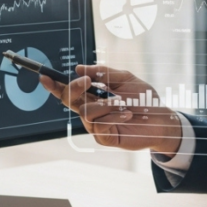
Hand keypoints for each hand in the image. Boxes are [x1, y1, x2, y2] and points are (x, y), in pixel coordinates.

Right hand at [40, 65, 182, 154]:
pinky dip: (114, 117)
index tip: (44, 76)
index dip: (55, 85)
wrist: (162, 120)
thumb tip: (78, 68)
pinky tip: (127, 115)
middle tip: (86, 80)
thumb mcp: (125, 79)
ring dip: (106, 104)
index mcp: (93, 96)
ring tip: (123, 103)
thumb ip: (103, 73)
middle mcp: (91, 111)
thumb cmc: (145, 100)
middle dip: (74, 88)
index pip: (69, 90)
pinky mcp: (104, 138)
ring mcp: (96, 126)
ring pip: (86, 112)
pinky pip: (99, 125)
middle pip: (69, 99)